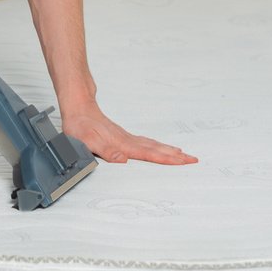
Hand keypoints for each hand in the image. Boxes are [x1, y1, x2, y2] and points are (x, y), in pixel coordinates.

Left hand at [60, 100, 197, 166]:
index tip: (184, 162)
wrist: (78, 108)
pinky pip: (145, 142)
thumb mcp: (87, 141)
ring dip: (169, 151)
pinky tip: (159, 147)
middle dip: (176, 156)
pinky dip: (157, 146)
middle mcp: (127, 141)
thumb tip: (123, 160)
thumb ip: (106, 152)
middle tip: (193, 159)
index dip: (167, 159)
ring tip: (182, 155)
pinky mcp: (122, 136)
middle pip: (157, 149)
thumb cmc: (80, 126)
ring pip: (153, 145)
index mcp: (122, 145)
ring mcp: (126, 137)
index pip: (149, 154)